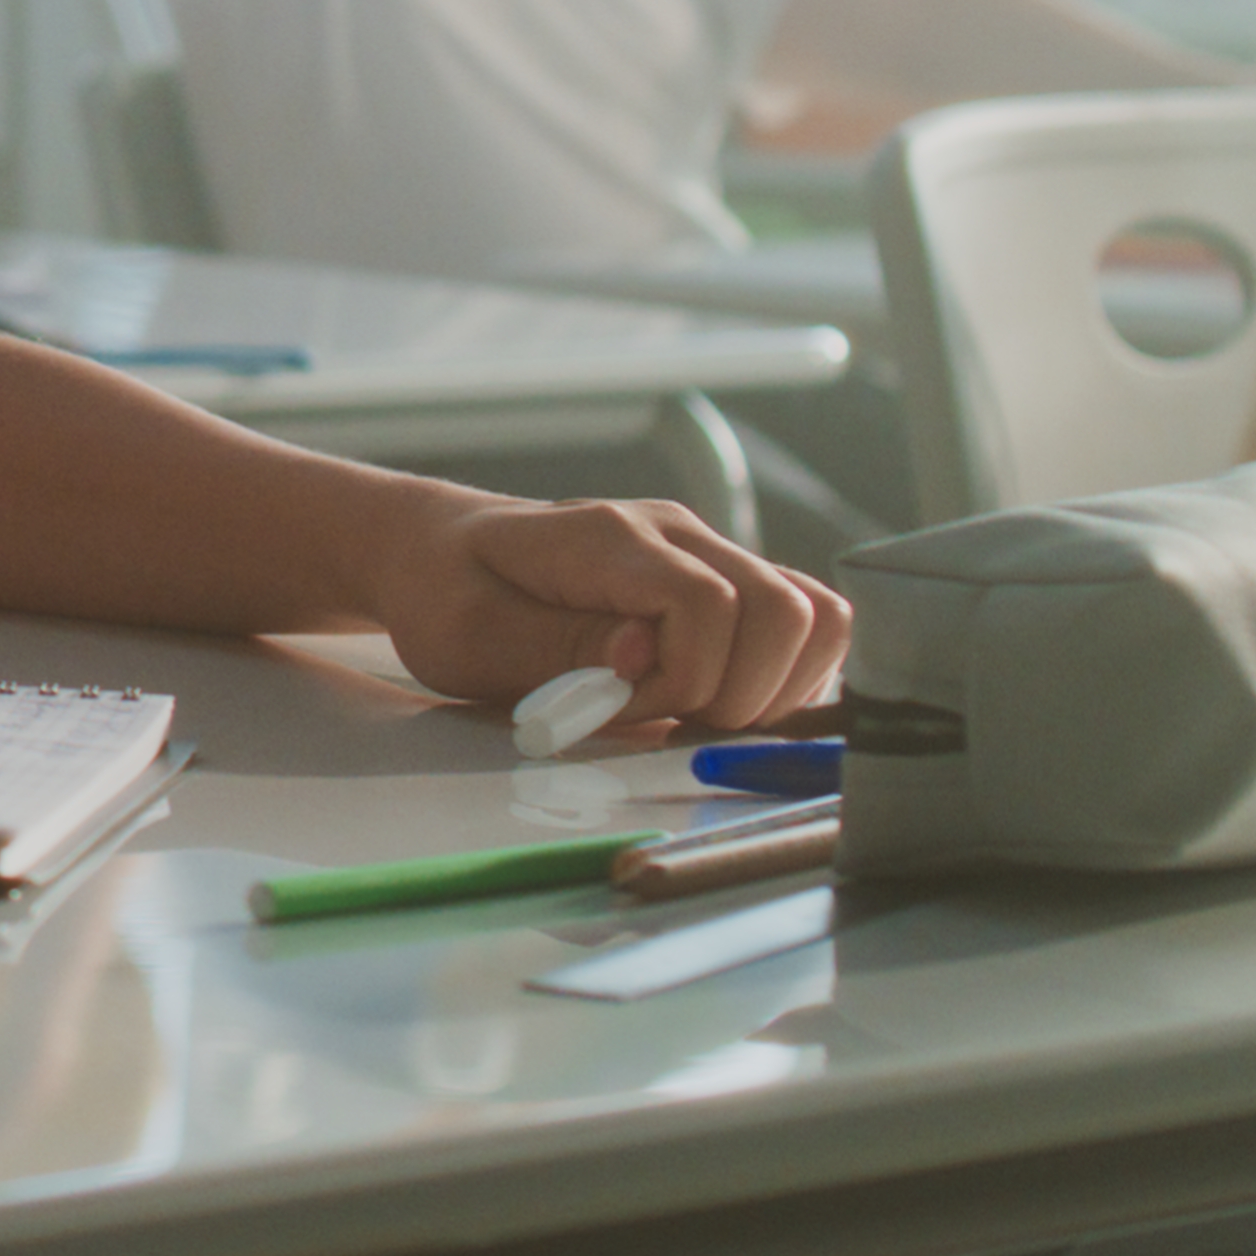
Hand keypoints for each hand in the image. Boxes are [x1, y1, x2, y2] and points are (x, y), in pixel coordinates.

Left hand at [370, 491, 848, 746]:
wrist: (442, 553)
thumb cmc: (450, 595)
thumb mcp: (473, 634)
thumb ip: (558, 648)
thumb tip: (644, 654)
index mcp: (612, 538)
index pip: (710, 604)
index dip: (683, 680)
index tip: (619, 707)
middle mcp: (678, 535)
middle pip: (787, 611)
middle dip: (740, 694)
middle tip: (666, 721)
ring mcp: (709, 554)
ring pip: (813, 617)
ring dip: (772, 689)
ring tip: (692, 714)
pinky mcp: (723, 583)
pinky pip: (802, 626)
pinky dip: (780, 679)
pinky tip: (712, 702)